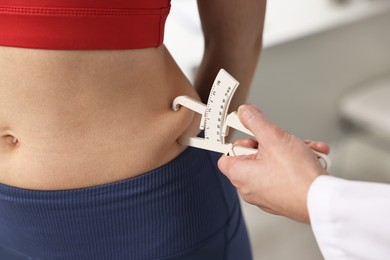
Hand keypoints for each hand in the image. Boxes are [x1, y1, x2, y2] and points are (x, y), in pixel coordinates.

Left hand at [218, 104, 328, 222]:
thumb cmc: (297, 176)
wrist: (323, 201)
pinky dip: (296, 165)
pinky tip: (311, 158)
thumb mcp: (274, 137)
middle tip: (281, 140)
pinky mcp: (282, 198)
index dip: (238, 140)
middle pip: (253, 156)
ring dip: (289, 151)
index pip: (226, 154)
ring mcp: (265, 195)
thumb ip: (255, 121)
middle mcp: (249, 187)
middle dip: (272, 143)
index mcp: (239, 174)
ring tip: (304, 148)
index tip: (249, 131)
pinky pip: (284, 175)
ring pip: (272, 163)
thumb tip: (245, 112)